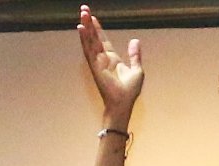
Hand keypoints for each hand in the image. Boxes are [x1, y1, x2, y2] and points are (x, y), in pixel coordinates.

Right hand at [77, 7, 142, 123]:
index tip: (92, 18)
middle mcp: (103, 59)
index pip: (102, 40)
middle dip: (89, 23)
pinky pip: (88, 49)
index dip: (97, 29)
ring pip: (90, 40)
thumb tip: (135, 40)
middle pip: (94, 37)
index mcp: (112, 59)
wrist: (123, 104)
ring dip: (85, 27)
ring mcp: (97, 62)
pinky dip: (85, 39)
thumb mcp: (137, 70)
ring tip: (82, 13)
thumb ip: (135, 55)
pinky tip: (81, 28)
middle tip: (84, 9)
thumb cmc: (129, 92)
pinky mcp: (95, 66)